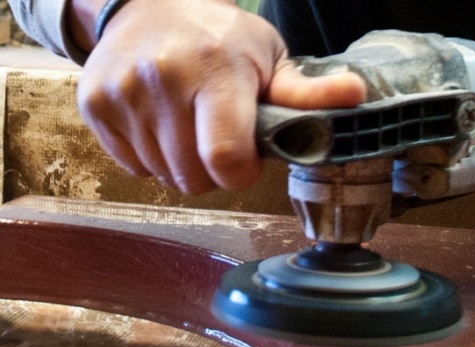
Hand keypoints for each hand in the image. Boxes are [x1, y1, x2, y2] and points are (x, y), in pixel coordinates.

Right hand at [76, 0, 365, 193]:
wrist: (150, 5)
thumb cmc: (222, 39)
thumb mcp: (270, 58)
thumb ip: (307, 91)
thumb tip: (356, 95)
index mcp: (216, 71)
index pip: (225, 157)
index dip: (239, 173)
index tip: (244, 161)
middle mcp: (163, 80)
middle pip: (192, 177)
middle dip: (212, 170)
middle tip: (218, 138)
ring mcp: (123, 93)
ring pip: (162, 175)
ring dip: (181, 163)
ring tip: (190, 125)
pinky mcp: (94, 104)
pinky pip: (132, 165)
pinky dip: (150, 155)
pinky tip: (162, 122)